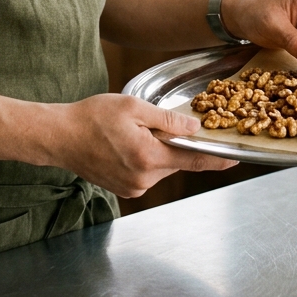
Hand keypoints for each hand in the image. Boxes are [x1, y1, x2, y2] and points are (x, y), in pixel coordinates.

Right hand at [49, 93, 236, 197]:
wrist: (60, 136)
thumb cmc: (93, 116)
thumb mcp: (133, 107)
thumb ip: (167, 119)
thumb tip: (195, 127)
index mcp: (148, 156)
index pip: (193, 159)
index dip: (217, 158)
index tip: (236, 158)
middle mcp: (144, 178)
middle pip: (176, 160)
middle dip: (176, 143)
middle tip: (155, 123)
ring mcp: (134, 187)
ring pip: (162, 166)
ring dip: (158, 150)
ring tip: (132, 131)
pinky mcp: (125, 189)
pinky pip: (147, 172)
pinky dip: (145, 157)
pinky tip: (126, 143)